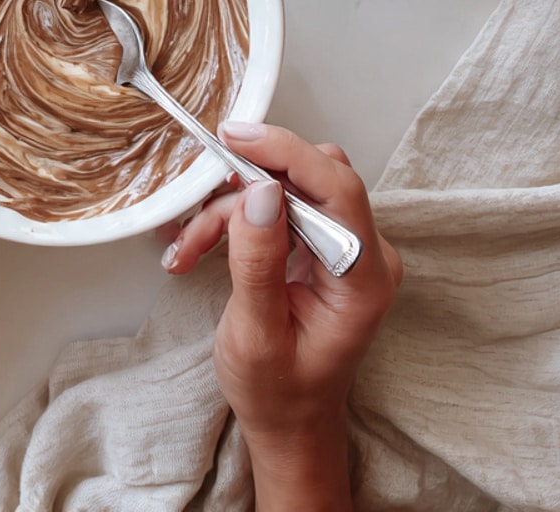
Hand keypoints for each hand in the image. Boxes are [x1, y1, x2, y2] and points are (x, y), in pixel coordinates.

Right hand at [165, 123, 401, 509]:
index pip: (338, 188)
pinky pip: (282, 205)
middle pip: (314, 177)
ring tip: (193, 245)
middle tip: (204, 192)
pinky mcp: (324, 246)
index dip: (288, 153)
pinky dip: (238, 218)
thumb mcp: (256, 334)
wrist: (288, 421)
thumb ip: (259, 262)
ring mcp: (346, 248)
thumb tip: (261, 192)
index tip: (237, 138)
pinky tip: (204, 244)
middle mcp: (365, 255)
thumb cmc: (277, 392)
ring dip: (234, 207)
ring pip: (289, 188)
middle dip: (249, 183)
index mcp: (363, 279)